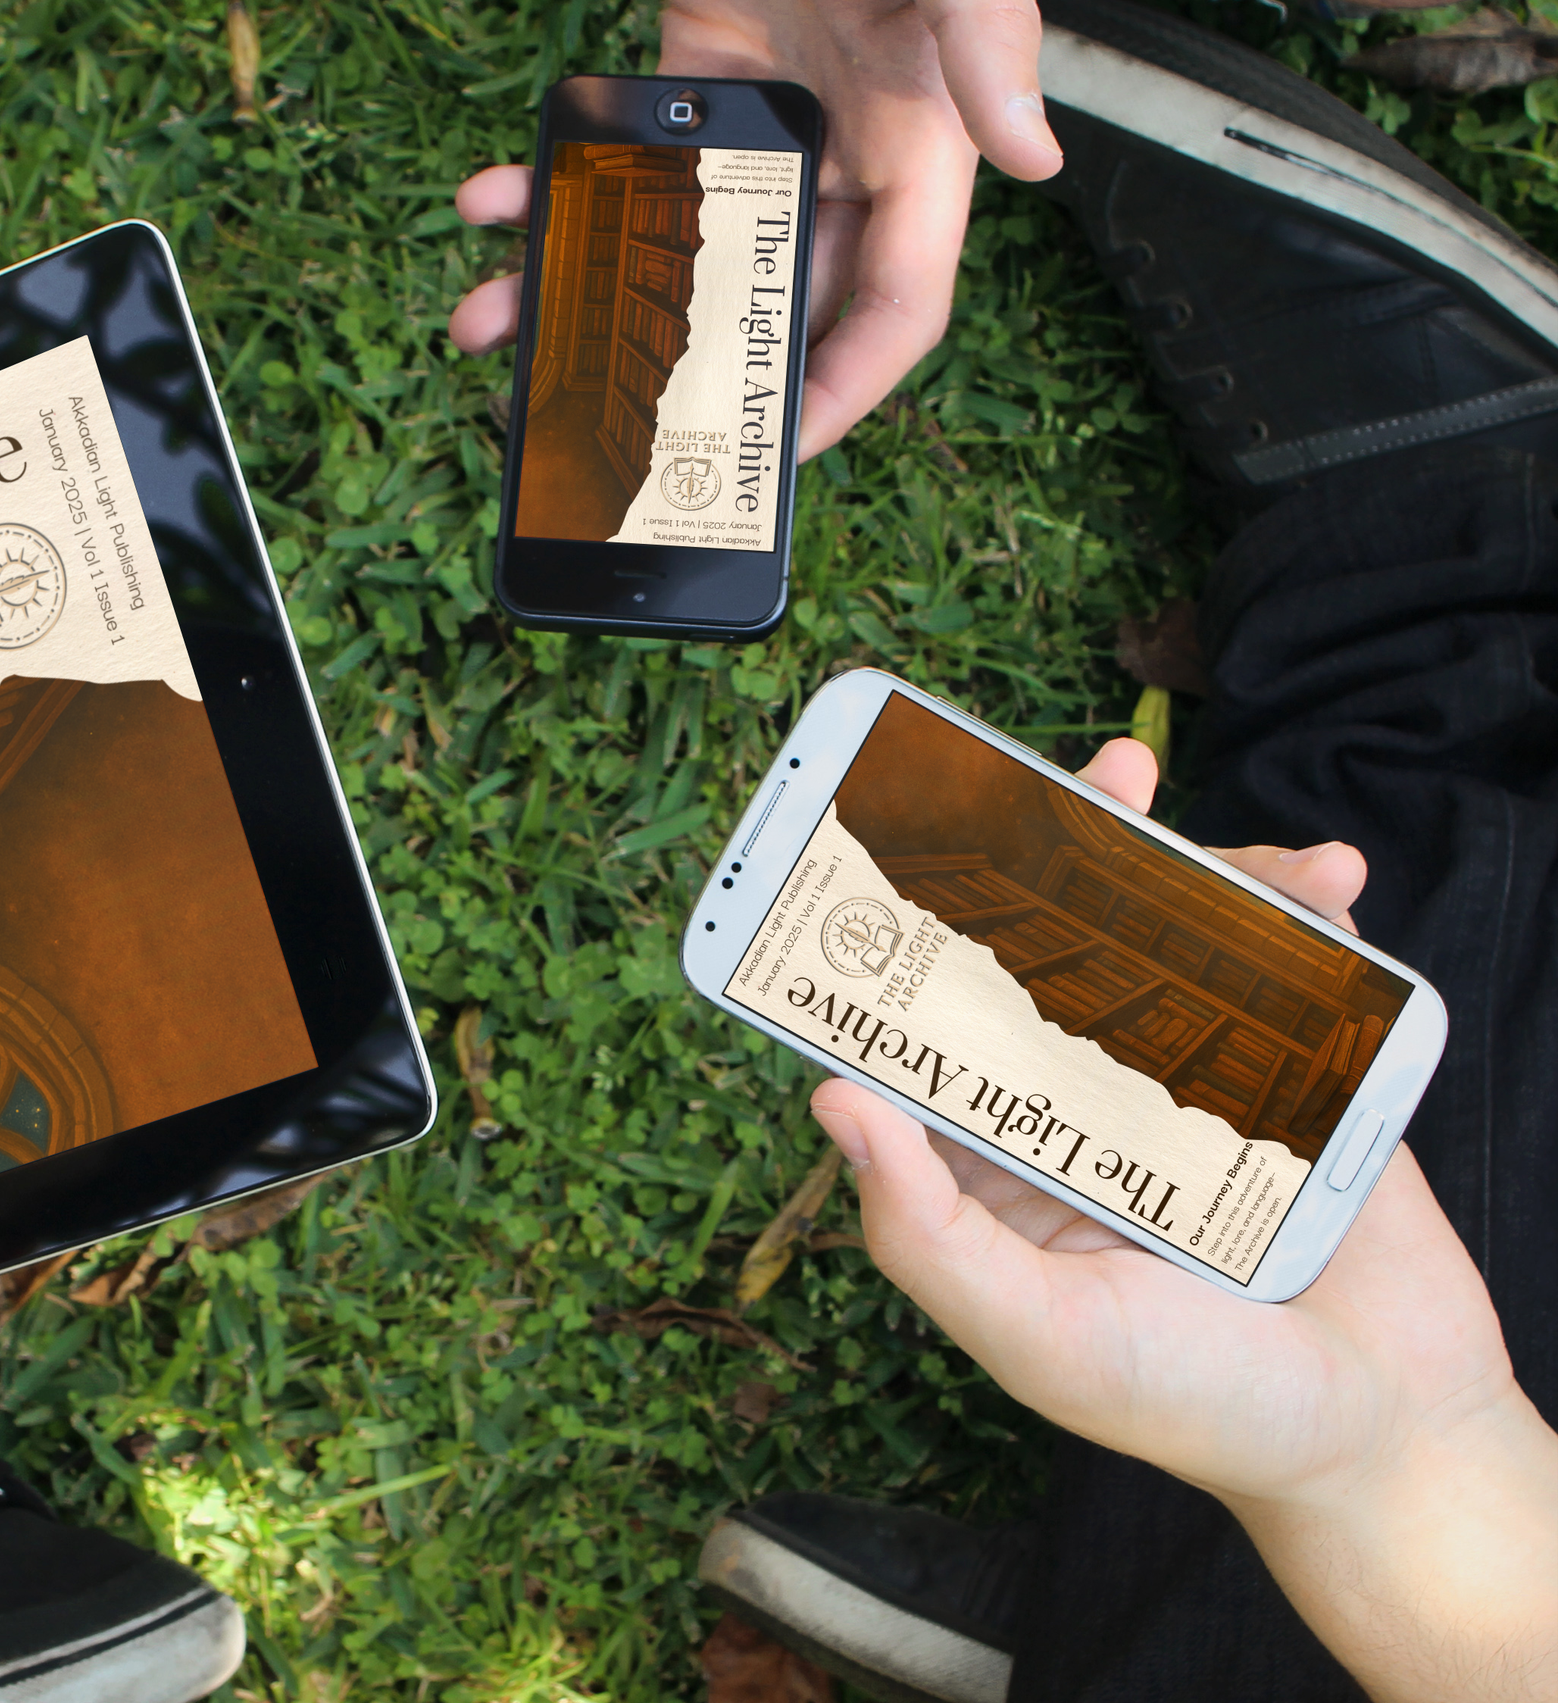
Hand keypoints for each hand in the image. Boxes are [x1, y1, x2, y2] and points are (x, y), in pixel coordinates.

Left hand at [450, 0, 1061, 457]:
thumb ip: (983, 28)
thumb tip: (1031, 161)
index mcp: (920, 123)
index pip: (897, 297)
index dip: (845, 387)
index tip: (771, 454)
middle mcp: (844, 132)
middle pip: (775, 291)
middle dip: (691, 363)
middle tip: (601, 419)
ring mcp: (763, 106)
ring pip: (687, 237)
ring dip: (597, 286)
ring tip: (505, 322)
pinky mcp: (689, 66)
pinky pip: (628, 158)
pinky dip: (560, 187)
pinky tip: (495, 203)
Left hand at [812, 738, 1516, 1511]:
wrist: (1387, 1441)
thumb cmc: (1194, 1405)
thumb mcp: (1037, 1336)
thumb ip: (927, 1231)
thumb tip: (830, 1098)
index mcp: (996, 1155)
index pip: (933, 1021)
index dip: (911, 929)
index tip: (901, 836)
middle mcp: (1076, 1103)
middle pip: (1052, 949)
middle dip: (1062, 853)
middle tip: (1091, 777)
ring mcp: (1183, 1079)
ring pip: (1169, 938)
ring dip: (1196, 866)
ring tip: (1216, 828)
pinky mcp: (1290, 1074)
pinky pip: (1283, 970)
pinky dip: (1303, 915)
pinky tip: (1325, 882)